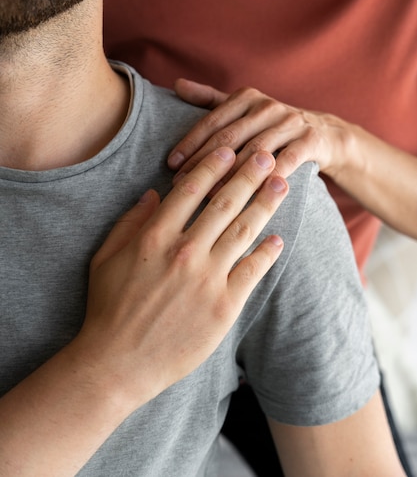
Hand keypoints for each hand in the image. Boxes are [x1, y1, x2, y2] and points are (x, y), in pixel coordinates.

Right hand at [76, 147, 287, 410]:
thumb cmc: (108, 308)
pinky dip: (267, 252)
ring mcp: (208, 279)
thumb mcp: (106, 257)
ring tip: (281, 184)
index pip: (191, 189)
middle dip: (249, 174)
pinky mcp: (224, 306)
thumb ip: (130, 221)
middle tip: (267, 155)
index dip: (213, 165)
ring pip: (245, 230)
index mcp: (155, 236)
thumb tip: (153, 193)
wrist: (118, 363)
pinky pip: (252, 270)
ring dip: (266, 203)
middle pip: (225, 202)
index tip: (229, 150)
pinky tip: (278, 238)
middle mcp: (185, 251)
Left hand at [169, 79, 347, 182]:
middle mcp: (268, 106)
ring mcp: (291, 122)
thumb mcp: (244, 108)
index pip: (213, 121)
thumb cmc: (273, 125)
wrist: (325, 134)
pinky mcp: (310, 140)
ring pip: (255, 151)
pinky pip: (286, 161)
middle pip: (230, 137)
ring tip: (210, 196)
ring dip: (231, 175)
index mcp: (247, 97)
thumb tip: (177, 84)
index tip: (171, 164)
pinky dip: (268, 178)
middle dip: (203, 161)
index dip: (191, 142)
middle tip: (183, 184)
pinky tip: (252, 196)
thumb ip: (210, 98)